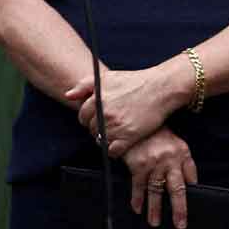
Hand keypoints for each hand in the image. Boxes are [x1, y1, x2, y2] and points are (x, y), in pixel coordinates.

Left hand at [65, 61, 185, 156]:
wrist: (160, 88)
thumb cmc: (134, 81)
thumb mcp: (106, 78)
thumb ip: (84, 86)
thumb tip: (68, 95)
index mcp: (97, 99)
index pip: (82, 116)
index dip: (88, 118)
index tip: (96, 119)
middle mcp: (105, 113)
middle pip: (91, 129)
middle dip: (97, 128)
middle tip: (108, 126)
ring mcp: (117, 126)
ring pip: (101, 140)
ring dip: (105, 139)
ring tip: (114, 133)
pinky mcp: (130, 136)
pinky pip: (113, 151)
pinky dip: (113, 151)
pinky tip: (118, 145)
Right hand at [119, 126, 197, 228]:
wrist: (133, 120)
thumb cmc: (155, 133)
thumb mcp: (175, 143)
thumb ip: (184, 162)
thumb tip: (191, 184)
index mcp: (182, 153)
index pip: (191, 177)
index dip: (192, 191)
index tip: (191, 205)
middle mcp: (170, 160)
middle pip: (177, 189)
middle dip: (179, 209)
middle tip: (179, 224)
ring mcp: (154, 163)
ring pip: (156, 191)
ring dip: (155, 208)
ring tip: (154, 222)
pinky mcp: (138, 165)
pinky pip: (138, 186)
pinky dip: (137, 198)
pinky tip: (137, 208)